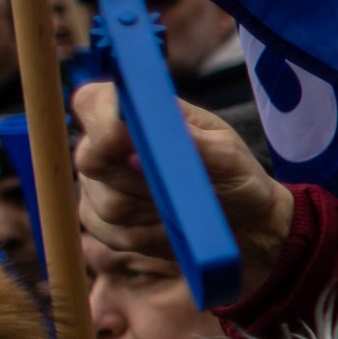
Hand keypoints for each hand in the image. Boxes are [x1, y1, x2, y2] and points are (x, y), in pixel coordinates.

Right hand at [72, 82, 293, 303]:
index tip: (129, 142)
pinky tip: (175, 228)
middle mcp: (108, 146)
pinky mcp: (101, 224)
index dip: (101, 121)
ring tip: (186, 208)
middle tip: (181, 187)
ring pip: (107, 204)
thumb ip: (188, 140)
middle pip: (91, 159)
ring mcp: (99, 186)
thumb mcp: (226, 154)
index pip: (92, 103)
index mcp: (137, 114)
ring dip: (153, 211)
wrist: (246, 225)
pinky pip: (114, 235)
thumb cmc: (236, 178)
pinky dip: (151, 235)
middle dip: (139, 179)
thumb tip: (146, 137)